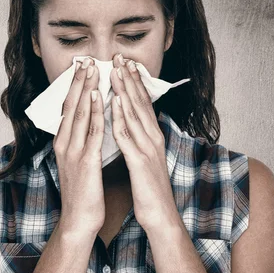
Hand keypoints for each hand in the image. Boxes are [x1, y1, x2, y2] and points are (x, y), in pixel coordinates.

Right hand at [53, 58, 105, 238]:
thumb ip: (80, 144)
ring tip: (91, 69)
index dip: (73, 88)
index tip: (80, 69)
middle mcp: (64, 144)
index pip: (67, 110)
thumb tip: (86, 128)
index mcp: (63, 144)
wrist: (79, 220)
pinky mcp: (86, 161)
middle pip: (70, 106)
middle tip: (85, 60)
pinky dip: (94, 111)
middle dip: (78, 82)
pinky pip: (92, 131)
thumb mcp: (77, 164)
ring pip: (79, 114)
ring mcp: (73, 152)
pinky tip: (98, 96)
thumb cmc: (82, 193)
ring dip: (85, 89)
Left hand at [110, 53, 180, 233]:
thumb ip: (139, 140)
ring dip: (124, 91)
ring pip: (134, 114)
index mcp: (152, 136)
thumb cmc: (149, 188)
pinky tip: (113, 104)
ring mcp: (148, 148)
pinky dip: (120, 118)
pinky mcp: (140, 162)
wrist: (160, 215)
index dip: (133, 83)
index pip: (142, 104)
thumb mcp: (145, 158)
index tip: (124, 64)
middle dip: (129, 78)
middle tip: (119, 57)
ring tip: (115, 71)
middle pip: (140, 102)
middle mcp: (153, 138)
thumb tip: (131, 124)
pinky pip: (128, 137)